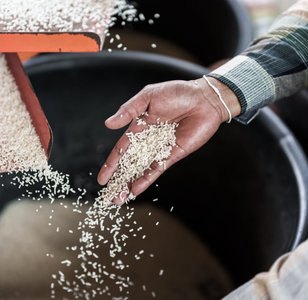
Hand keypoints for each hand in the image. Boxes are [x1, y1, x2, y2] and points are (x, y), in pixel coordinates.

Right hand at [97, 77, 240, 204]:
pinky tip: (135, 190)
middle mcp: (148, 140)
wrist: (205, 99)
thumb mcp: (148, 96)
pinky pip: (157, 169)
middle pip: (129, 164)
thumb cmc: (178, 92)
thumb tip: (108, 124)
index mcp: (139, 126)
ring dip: (129, 184)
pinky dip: (146, 179)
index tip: (102, 179)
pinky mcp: (173, 154)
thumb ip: (129, 111)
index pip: (121, 149)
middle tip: (108, 196)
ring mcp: (160, 149)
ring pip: (141, 170)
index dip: (111, 164)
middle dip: (118, 180)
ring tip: (118, 200)